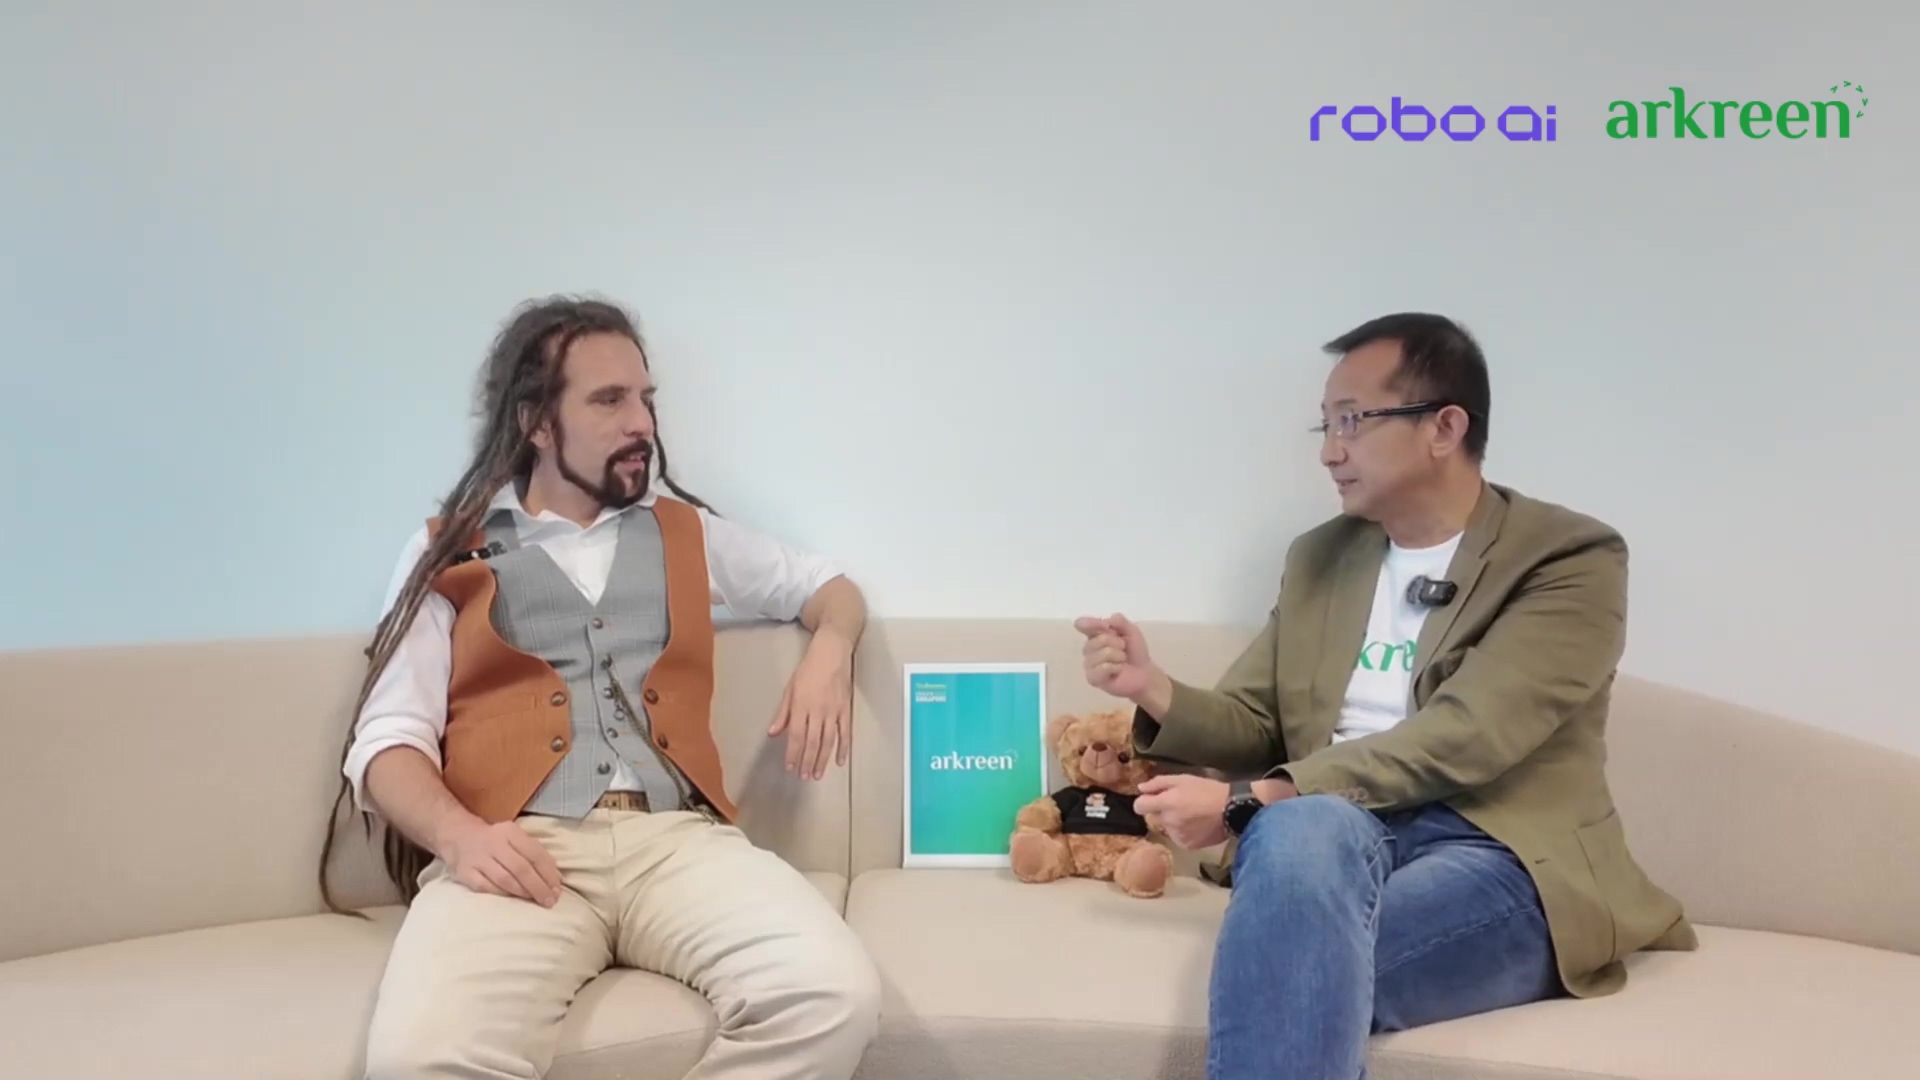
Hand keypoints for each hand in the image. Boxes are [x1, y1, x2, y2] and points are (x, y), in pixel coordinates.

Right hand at [438, 818, 563, 906]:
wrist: (458, 837)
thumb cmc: (495, 841)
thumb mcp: (514, 837)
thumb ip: (533, 853)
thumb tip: (556, 878)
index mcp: (510, 832)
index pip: (534, 853)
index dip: (548, 873)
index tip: (557, 889)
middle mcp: (493, 843)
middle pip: (521, 868)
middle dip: (538, 887)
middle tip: (550, 901)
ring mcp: (477, 859)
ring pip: (505, 879)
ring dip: (523, 893)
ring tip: (536, 902)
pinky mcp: (465, 873)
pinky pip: (487, 888)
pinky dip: (502, 895)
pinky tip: (513, 901)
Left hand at [769, 631, 852, 778]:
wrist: (832, 653)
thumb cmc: (808, 670)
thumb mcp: (789, 688)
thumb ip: (782, 712)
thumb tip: (773, 732)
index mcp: (800, 705)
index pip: (795, 735)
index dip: (792, 753)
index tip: (789, 768)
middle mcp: (817, 711)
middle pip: (812, 742)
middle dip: (806, 761)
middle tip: (803, 777)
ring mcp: (833, 711)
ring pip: (828, 741)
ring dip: (822, 760)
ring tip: (817, 774)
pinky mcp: (846, 710)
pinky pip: (845, 733)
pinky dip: (843, 748)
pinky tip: (840, 761)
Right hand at [1074, 612, 1161, 703]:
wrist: (1143, 673)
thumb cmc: (1135, 652)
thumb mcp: (1131, 631)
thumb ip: (1120, 621)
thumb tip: (1107, 621)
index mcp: (1094, 634)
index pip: (1082, 624)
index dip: (1092, 623)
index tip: (1105, 626)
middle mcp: (1088, 648)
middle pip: (1099, 639)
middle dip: (1117, 643)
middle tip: (1123, 649)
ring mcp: (1089, 664)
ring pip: (1103, 654)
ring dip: (1119, 656)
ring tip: (1122, 661)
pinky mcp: (1092, 679)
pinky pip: (1104, 668)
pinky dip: (1116, 667)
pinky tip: (1118, 671)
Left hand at [1133, 774, 1229, 850]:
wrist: (1232, 810)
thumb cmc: (1208, 790)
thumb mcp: (1183, 779)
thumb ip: (1158, 783)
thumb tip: (1140, 788)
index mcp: (1166, 803)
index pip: (1139, 806)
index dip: (1144, 801)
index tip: (1154, 799)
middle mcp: (1169, 821)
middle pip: (1153, 816)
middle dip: (1162, 810)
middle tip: (1180, 804)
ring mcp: (1177, 836)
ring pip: (1166, 827)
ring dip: (1173, 821)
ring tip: (1191, 815)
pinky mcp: (1187, 846)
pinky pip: (1177, 837)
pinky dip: (1183, 832)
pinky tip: (1196, 825)